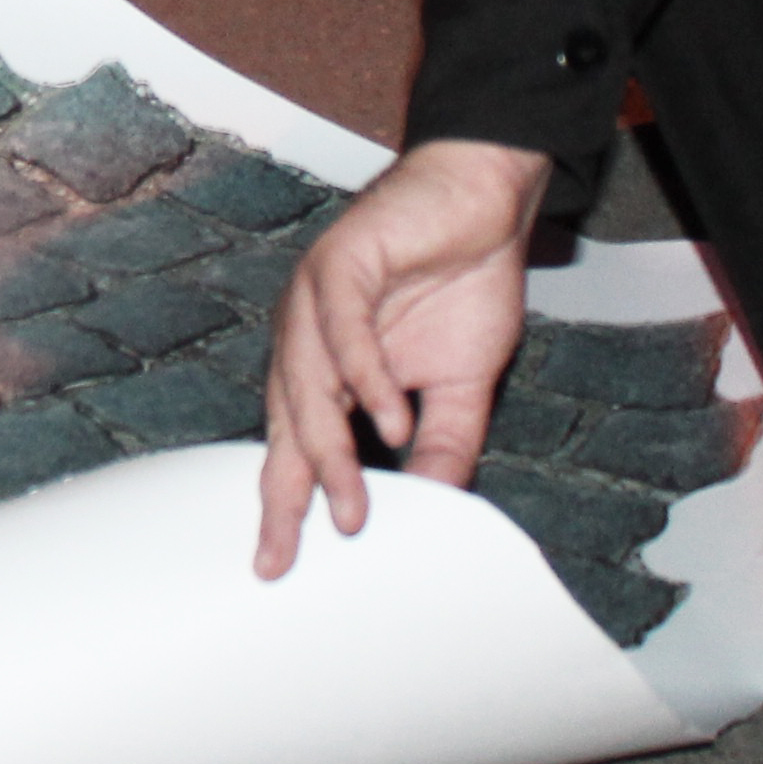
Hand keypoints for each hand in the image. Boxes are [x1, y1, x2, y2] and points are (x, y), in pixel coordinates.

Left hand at [256, 140, 550, 577]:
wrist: (484, 200)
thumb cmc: (463, 281)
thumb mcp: (459, 386)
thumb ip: (441, 444)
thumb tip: (435, 510)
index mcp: (324, 364)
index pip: (295, 442)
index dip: (286, 501)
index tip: (278, 563)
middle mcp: (306, 335)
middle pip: (286, 422)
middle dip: (285, 493)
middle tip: (286, 553)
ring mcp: (316, 296)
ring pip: (308, 384)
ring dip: (329, 449)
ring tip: (352, 506)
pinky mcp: (341, 261)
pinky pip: (344, 330)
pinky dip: (367, 379)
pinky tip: (390, 421)